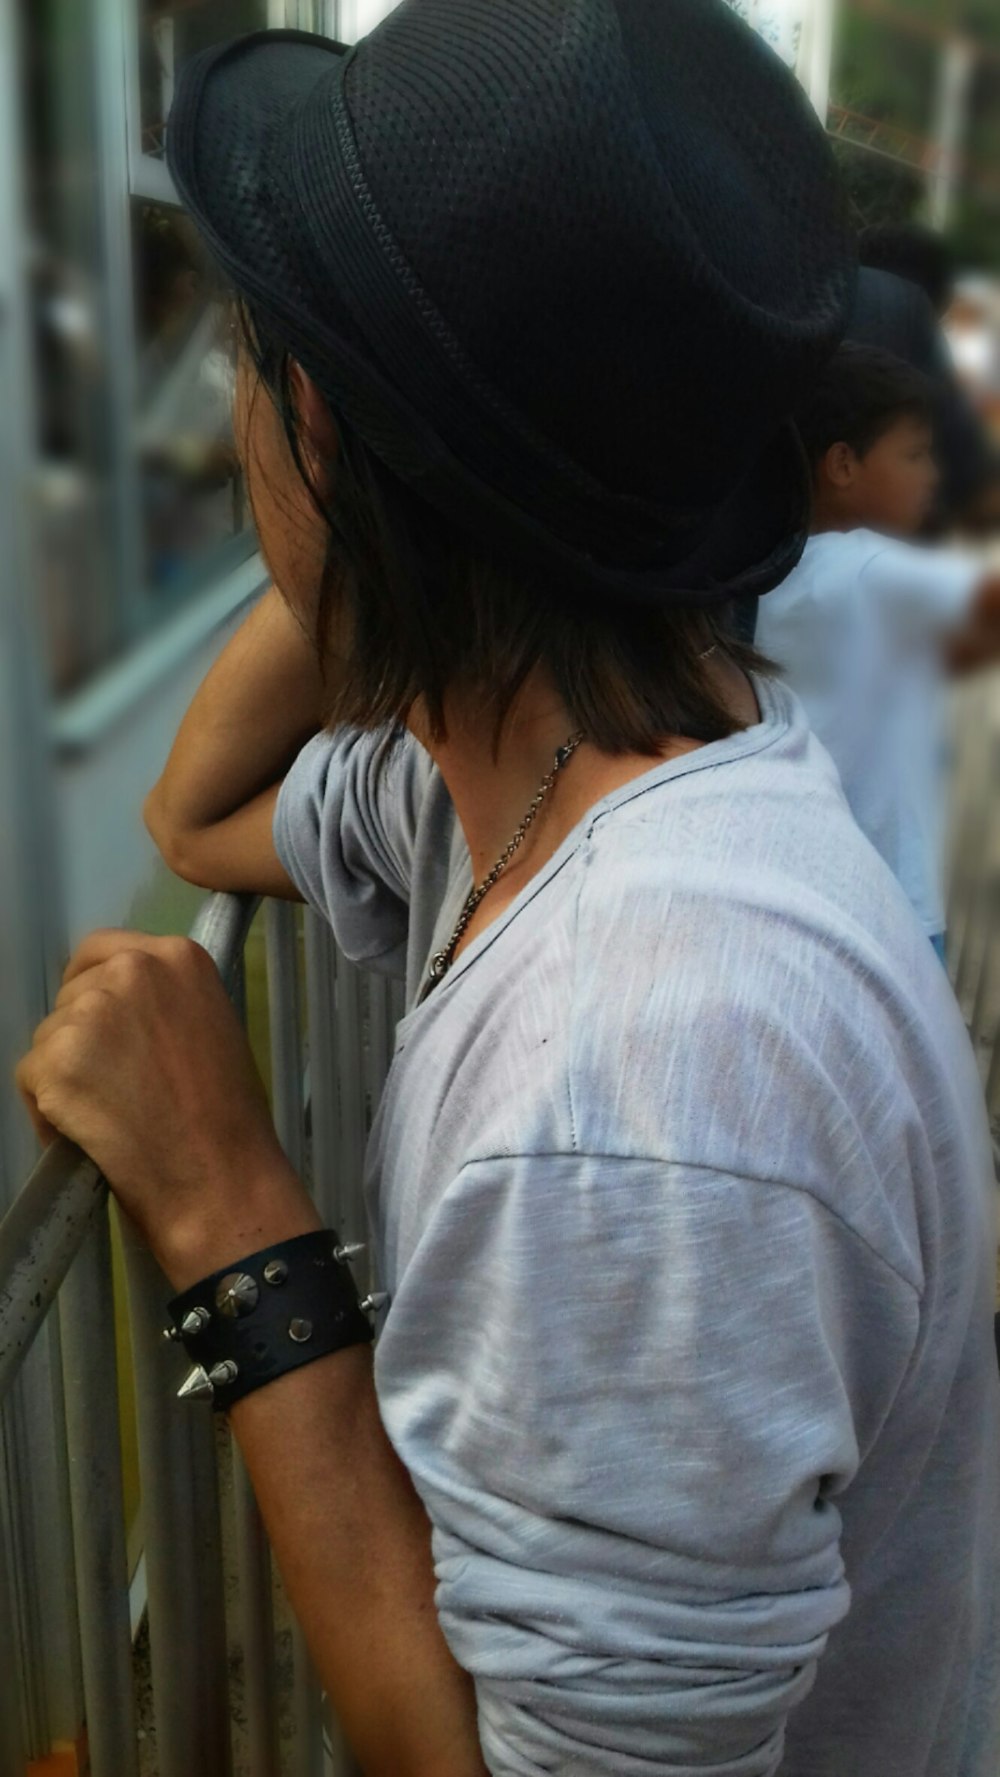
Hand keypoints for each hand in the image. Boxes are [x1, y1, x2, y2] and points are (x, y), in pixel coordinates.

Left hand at [15, 930, 319, 1287]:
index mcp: (177, 957)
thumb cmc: (228, 1116)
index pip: (102, 951)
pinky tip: (85, 1134)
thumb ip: (164, 1004)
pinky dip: (46, 1110)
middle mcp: (131, 971)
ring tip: (104, 1118)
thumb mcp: (211, 1027)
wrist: (218, 1177)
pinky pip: (29, 1077)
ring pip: (48, 1037)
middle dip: (79, 1036)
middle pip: (71, 993)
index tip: (101, 1026)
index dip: (93, 988)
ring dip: (63, 1075)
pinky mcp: (56, 1059)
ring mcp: (90, 1012)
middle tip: (110, 1086)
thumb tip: (122, 1015)